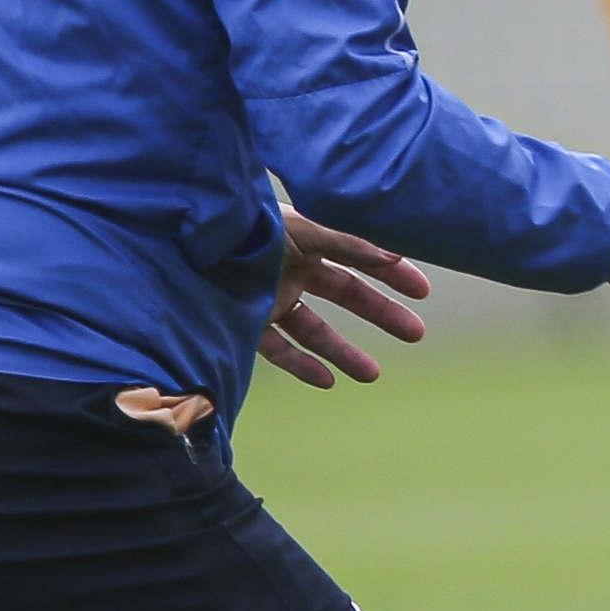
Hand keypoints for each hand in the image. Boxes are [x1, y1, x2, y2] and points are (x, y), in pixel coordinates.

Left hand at [262, 209, 432, 389]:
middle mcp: (291, 268)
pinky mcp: (246, 321)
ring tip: (373, 375)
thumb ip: (348, 242)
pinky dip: (302, 365)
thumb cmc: (247, 229)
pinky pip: (279, 349)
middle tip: (417, 333)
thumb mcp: (302, 230)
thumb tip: (396, 251)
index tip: (423, 293)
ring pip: (315, 329)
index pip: (360, 257)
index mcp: (307, 240)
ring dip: (345, 351)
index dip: (392, 273)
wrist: (186, 246)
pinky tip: (327, 381)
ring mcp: (269, 296)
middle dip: (382, 314)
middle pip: (345, 294)